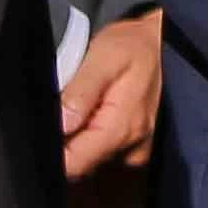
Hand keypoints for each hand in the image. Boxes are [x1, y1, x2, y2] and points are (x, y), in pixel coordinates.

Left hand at [62, 10, 167, 182]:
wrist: (163, 43)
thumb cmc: (133, 47)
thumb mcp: (104, 57)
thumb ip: (82, 92)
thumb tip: (61, 124)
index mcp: (122, 129)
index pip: (74, 164)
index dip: (53, 151)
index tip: (44, 127)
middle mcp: (132, 149)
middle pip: (80, 164)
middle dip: (64, 141)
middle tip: (65, 106)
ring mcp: (135, 152)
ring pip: (90, 159)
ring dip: (78, 138)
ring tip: (81, 105)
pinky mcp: (134, 149)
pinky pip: (102, 153)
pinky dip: (91, 136)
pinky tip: (93, 113)